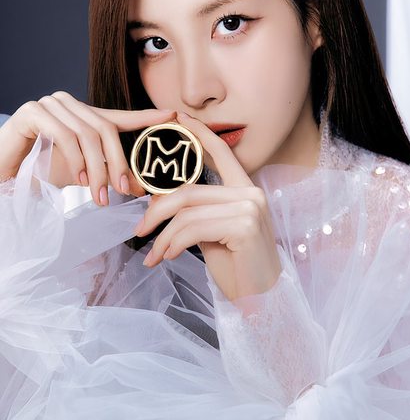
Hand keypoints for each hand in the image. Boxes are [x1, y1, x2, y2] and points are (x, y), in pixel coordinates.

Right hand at [0, 91, 175, 205]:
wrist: (4, 174)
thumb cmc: (41, 172)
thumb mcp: (84, 173)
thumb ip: (109, 173)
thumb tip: (142, 187)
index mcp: (83, 116)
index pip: (119, 116)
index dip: (147, 116)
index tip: (174, 115)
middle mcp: (69, 104)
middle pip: (105, 130)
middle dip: (119, 163)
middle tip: (125, 192)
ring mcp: (50, 105)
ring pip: (87, 135)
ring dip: (98, 169)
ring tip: (99, 195)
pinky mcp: (32, 112)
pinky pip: (64, 134)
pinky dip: (76, 159)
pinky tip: (80, 179)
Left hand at [134, 111, 282, 301]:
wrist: (261, 301)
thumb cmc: (237, 267)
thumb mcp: (213, 233)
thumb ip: (196, 211)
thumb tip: (159, 201)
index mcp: (246, 190)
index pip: (221, 152)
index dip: (199, 133)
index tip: (178, 118)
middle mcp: (251, 193)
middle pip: (189, 190)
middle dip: (157, 210)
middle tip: (139, 230)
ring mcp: (250, 209)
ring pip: (187, 212)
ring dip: (162, 236)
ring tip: (154, 255)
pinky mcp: (244, 227)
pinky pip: (193, 229)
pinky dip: (172, 245)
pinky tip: (168, 258)